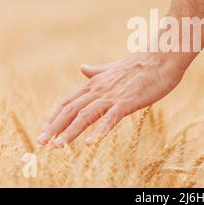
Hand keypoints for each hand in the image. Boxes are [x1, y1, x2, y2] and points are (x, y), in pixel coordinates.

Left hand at [37, 53, 186, 146]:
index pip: (69, 101)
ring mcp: (112, 96)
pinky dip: (99, 131)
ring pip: (85, 115)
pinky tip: (90, 143)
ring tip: (58, 146)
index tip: (44, 128)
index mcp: (96, 83)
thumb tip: (82, 68)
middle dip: (55, 126)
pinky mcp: (127, 102)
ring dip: (70, 131)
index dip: (55, 115)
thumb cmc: (141, 65)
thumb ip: (97, 71)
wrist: (161, 58)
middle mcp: (99, 89)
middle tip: (42, 141)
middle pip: (71, 109)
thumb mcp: (114, 68)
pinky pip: (110, 119)